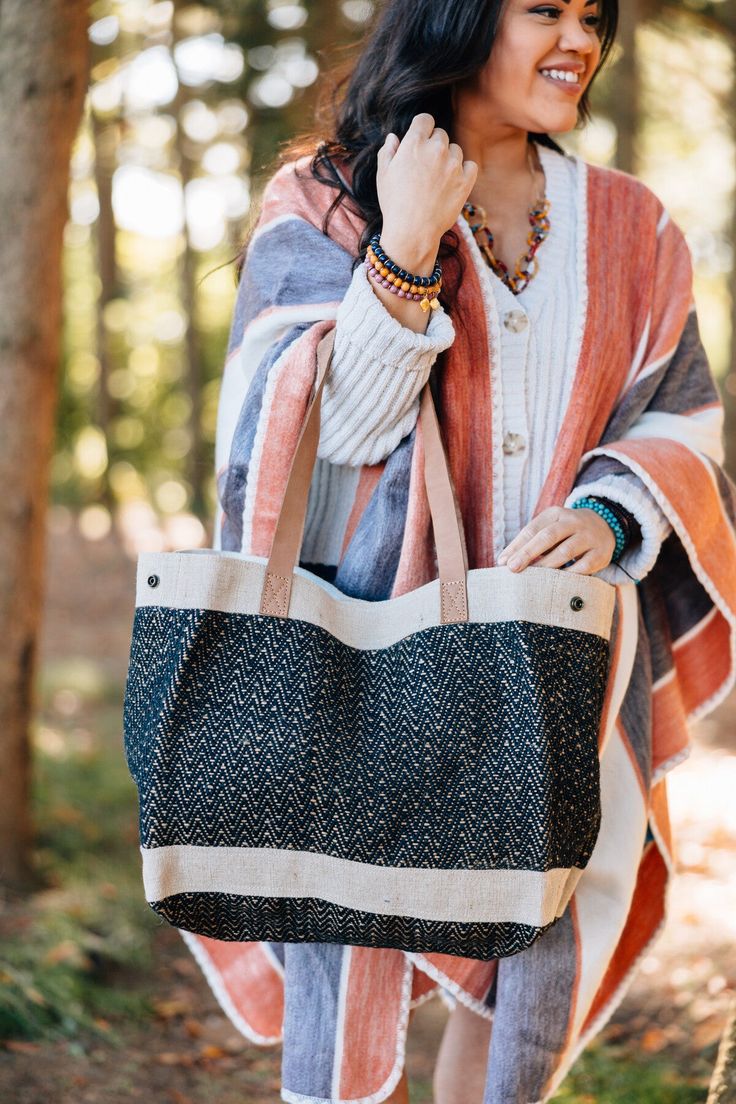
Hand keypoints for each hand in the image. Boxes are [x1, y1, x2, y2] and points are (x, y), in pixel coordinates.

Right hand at [376, 114, 477, 264]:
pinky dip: (464, 171)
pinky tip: (453, 183)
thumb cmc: (394, 204)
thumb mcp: (382, 176)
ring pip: (455, 150)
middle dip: (434, 146)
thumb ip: (388, 152)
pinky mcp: (466, 181)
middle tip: (426, 168)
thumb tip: (394, 137)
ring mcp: (453, 165)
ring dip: (448, 159)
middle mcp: (436, 149)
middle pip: (441, 134)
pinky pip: (470, 165)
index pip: (425, 119)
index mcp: (414, 143)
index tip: (420, 140)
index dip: (422, 129)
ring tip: (437, 181)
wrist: (412, 232)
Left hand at [497, 506, 615, 575]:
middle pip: (548, 536)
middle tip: (513, 568)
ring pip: (565, 551)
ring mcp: (589, 536)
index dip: (517, 546)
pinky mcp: (600, 553)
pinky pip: (583, 566)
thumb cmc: (566, 533)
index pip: (533, 529)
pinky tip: (557, 582)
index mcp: (556, 513)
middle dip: (528, 553)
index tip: (503, 562)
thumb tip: (504, 561)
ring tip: (533, 577)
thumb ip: (530, 542)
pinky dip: (568, 575)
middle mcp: (573, 521)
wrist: (604, 527)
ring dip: (547, 565)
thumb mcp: (549, 528)